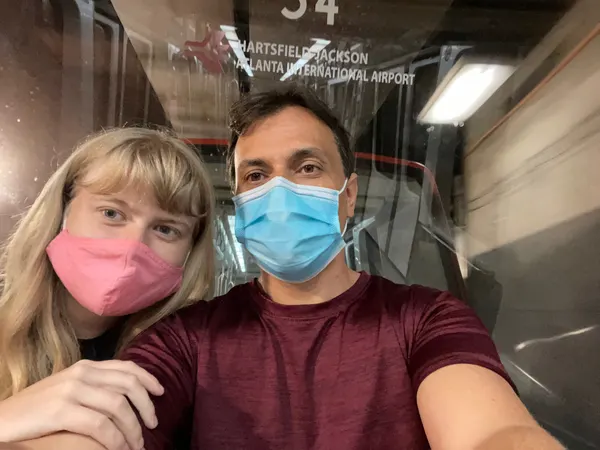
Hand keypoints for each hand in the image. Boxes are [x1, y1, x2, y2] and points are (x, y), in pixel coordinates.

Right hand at [0, 359, 163, 449]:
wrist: (2, 420)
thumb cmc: (36, 410)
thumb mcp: (68, 390)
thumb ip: (94, 388)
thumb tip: (124, 399)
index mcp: (85, 366)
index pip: (126, 368)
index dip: (148, 379)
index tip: (161, 392)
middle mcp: (82, 373)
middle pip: (128, 385)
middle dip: (146, 406)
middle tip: (153, 425)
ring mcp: (71, 390)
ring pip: (118, 407)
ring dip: (133, 429)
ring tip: (137, 445)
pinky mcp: (61, 410)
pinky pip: (101, 425)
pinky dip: (116, 439)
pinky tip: (120, 449)